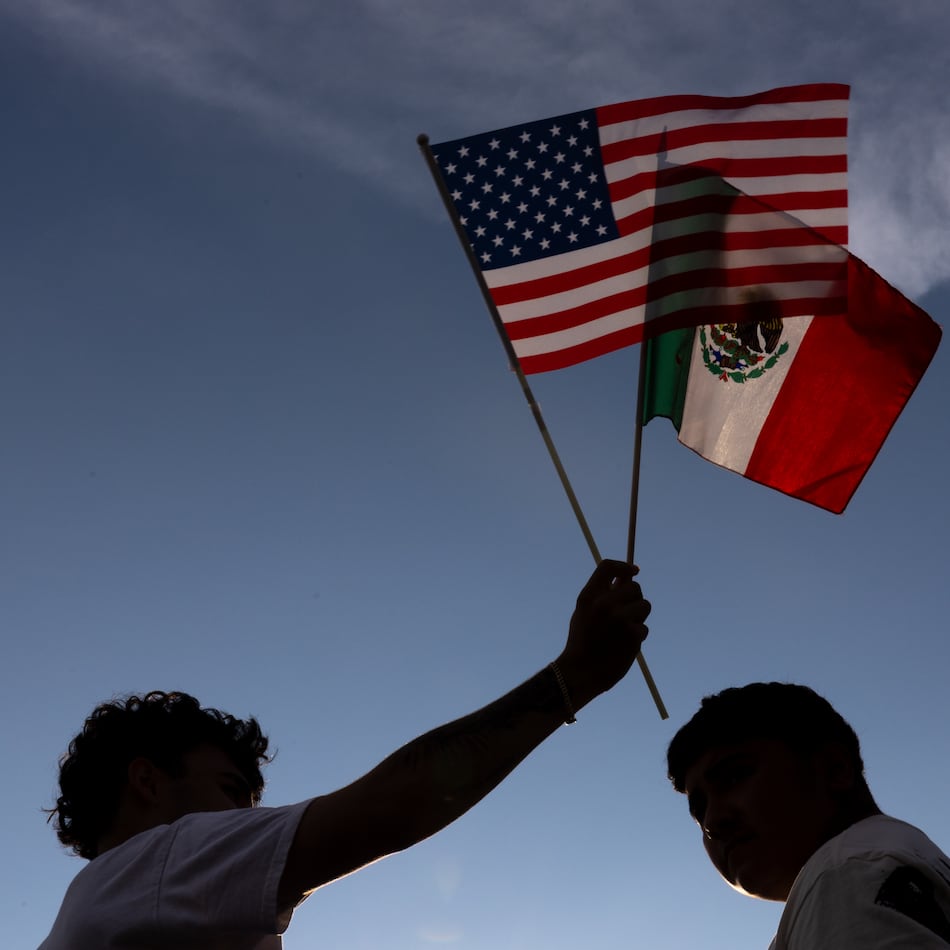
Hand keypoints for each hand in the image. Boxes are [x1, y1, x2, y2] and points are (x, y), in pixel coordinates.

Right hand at [556, 559, 650, 709]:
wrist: (580, 672)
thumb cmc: (582, 641)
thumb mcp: (583, 612)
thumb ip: (601, 595)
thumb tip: (626, 579)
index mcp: (588, 596)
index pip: (608, 566)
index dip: (624, 566)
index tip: (633, 571)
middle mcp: (604, 604)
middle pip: (634, 587)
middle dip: (634, 598)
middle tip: (626, 612)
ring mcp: (620, 619)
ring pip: (645, 606)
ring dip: (638, 617)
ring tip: (624, 629)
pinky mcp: (633, 635)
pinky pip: (644, 628)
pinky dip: (637, 636)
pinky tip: (624, 645)